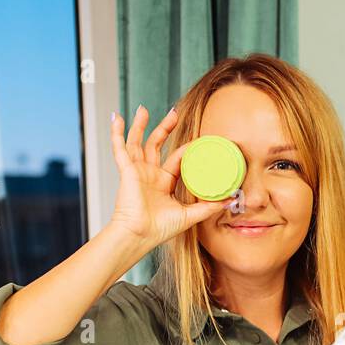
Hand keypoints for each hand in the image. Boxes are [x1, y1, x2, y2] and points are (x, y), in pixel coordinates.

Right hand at [109, 105, 226, 247]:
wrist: (140, 236)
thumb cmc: (159, 230)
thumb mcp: (189, 215)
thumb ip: (208, 207)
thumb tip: (230, 200)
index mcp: (163, 182)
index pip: (177, 159)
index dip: (187, 148)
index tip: (199, 139)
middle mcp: (150, 174)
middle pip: (156, 145)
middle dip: (164, 128)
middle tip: (174, 114)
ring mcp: (137, 171)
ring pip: (137, 142)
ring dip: (140, 126)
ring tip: (143, 109)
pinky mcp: (126, 171)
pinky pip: (119, 149)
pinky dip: (116, 133)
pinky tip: (115, 117)